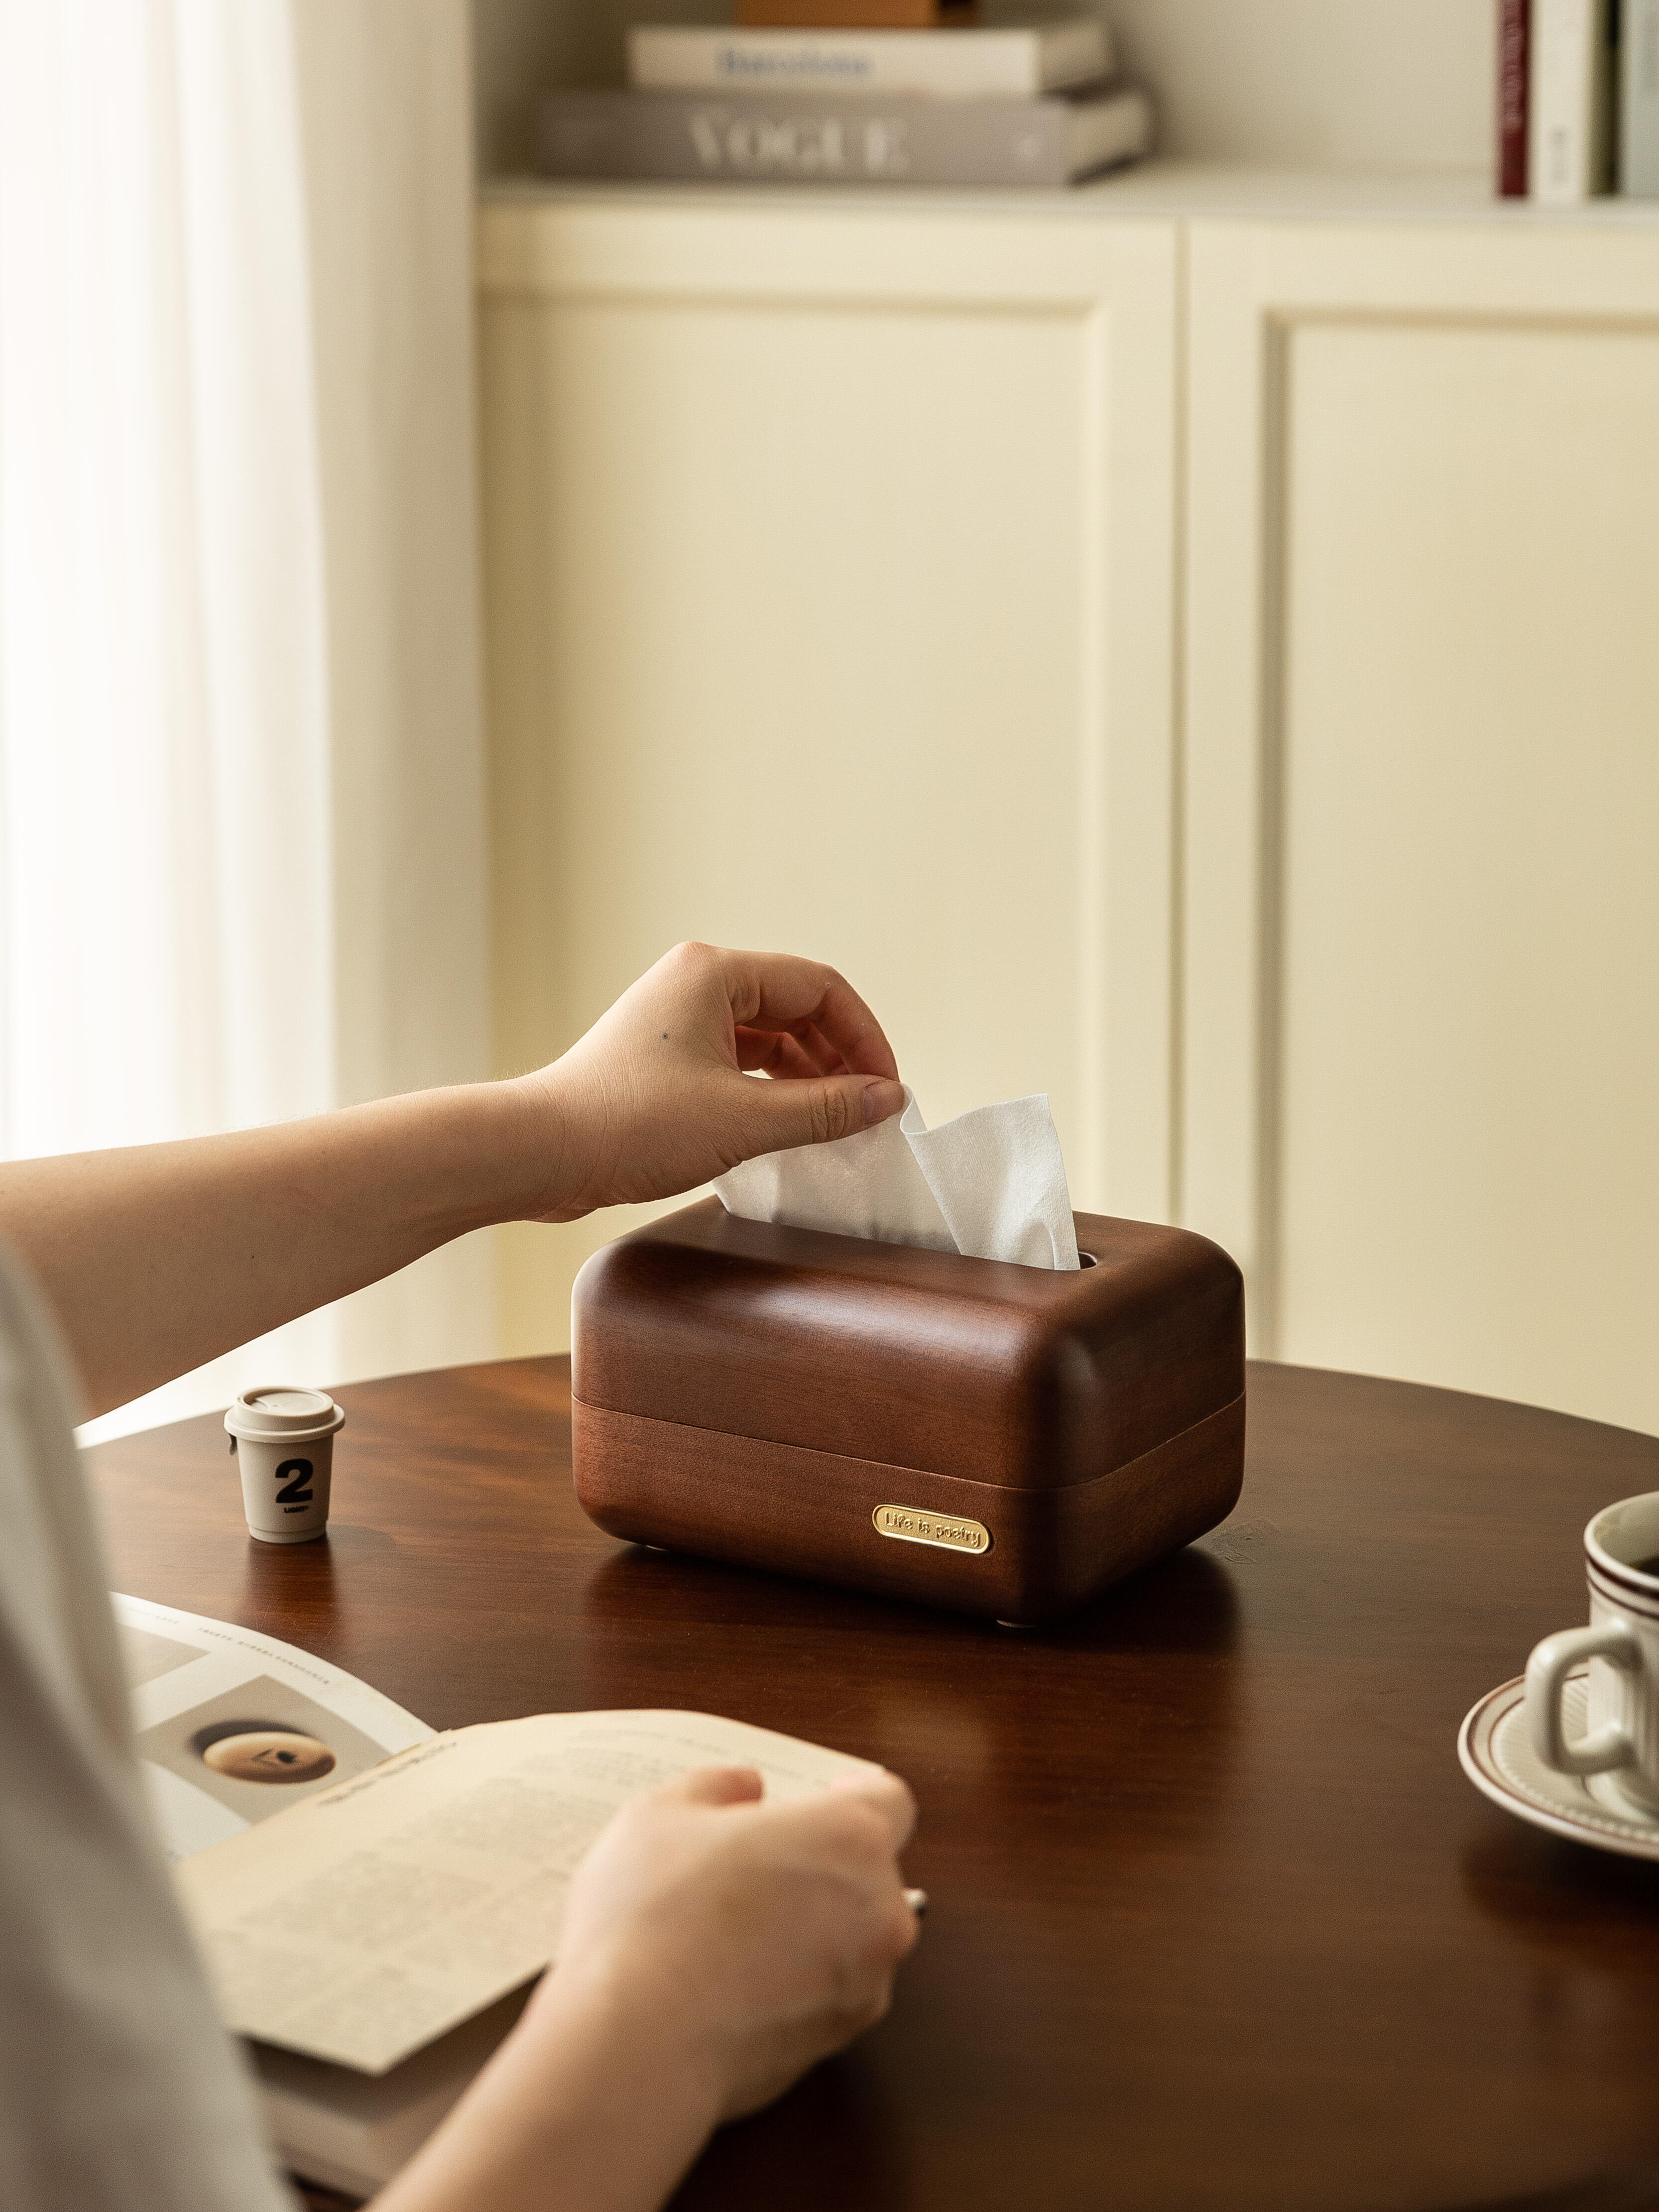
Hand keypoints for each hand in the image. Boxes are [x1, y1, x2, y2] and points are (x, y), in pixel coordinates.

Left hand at [515, 942, 905, 1220]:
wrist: (538, 1154)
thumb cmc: (626, 1125)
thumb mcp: (743, 1120)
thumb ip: (823, 1109)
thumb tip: (886, 1100)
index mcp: (715, 973)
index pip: (820, 988)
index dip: (864, 1038)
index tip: (886, 1089)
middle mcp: (696, 984)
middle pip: (797, 1009)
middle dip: (839, 1059)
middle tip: (868, 1111)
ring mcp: (678, 1021)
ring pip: (769, 1039)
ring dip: (808, 1078)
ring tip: (835, 1125)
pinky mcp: (665, 1060)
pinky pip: (740, 1063)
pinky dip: (772, 1091)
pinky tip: (792, 1128)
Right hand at [531, 1763, 919, 2121]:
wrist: (635, 2046)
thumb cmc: (649, 1918)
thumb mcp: (662, 1815)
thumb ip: (717, 1785)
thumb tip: (746, 1789)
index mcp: (849, 1837)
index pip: (889, 1800)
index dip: (854, 1794)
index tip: (820, 1799)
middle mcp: (878, 1910)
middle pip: (870, 1872)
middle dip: (822, 1865)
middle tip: (754, 1868)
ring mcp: (865, 1985)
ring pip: (852, 1939)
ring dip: (810, 1928)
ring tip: (731, 1932)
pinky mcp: (836, 2043)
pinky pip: (827, 1996)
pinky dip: (794, 1985)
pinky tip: (729, 1984)